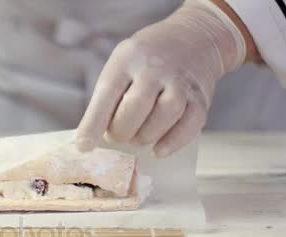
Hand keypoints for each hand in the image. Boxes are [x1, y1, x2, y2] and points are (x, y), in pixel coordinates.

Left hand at [77, 0, 245, 156]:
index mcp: (127, 60)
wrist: (193, 39)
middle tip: (117, 136)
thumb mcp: (120, 66)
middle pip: (136, 106)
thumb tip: (89, 140)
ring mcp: (180, 81)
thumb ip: (107, 99)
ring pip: (165, 114)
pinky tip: (159, 149)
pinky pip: (190, 124)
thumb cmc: (145, 61)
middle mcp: (155, 68)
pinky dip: (173, 142)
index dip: (93, 124)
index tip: (84, 146)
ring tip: (137, 138)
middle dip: (121, 130)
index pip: (106, 95)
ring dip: (146, 135)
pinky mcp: (200, 98)